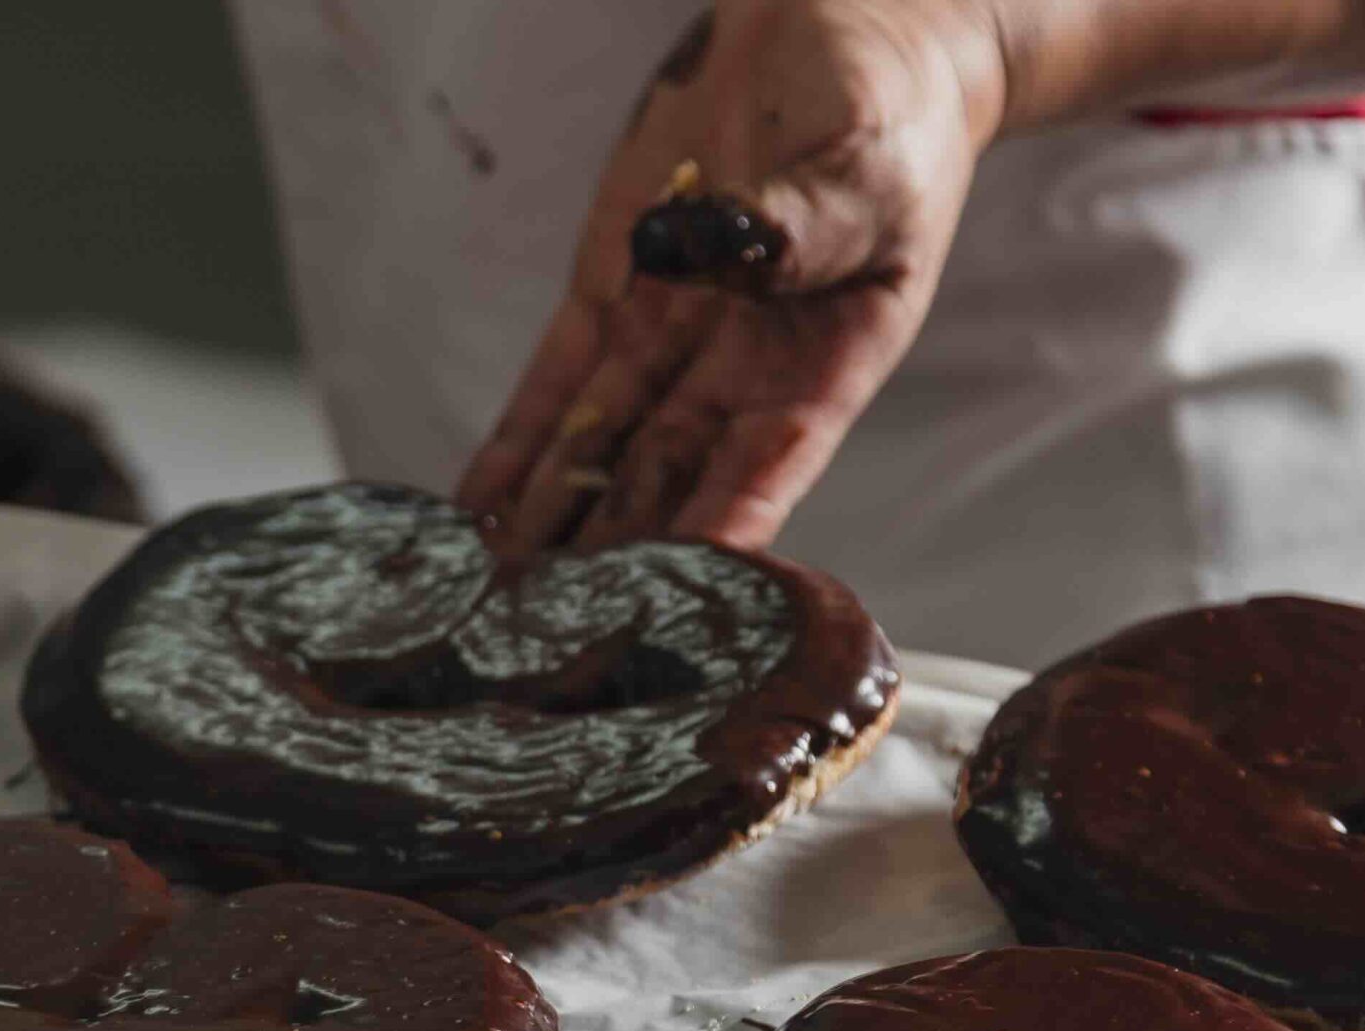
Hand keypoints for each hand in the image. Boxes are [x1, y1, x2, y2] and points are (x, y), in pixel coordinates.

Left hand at [457, 0, 1008, 553]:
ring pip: (601, 454)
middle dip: (613, 560)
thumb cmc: (888, 112)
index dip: (725, 525)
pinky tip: (476, 515)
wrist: (847, 37)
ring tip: (495, 604)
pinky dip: (513, 450)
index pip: (770, 461)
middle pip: (668, 482)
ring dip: (550, 526)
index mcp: (829, 358)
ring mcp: (671, 342)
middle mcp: (745, 373)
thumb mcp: (866, 164)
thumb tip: (721, 245)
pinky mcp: (613, 299)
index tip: (678, 589)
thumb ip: (798, 221)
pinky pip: (554, 391)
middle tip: (557, 637)